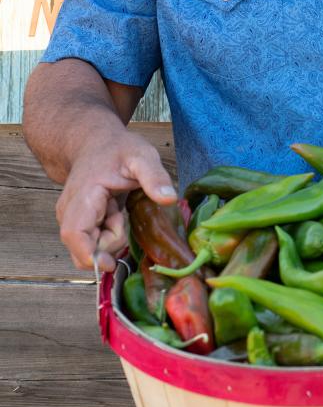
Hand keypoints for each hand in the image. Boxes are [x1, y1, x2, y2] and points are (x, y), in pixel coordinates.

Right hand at [55, 128, 176, 271]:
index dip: (90, 255)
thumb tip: (169, 198)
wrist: (96, 143)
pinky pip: (94, 244)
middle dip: (110, 244)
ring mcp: (71, 219)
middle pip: (84, 249)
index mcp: (83, 197)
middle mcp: (69, 212)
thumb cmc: (117, 149)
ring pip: (90, 250)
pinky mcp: (78, 224)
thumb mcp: (142, 155)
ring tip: (118, 210)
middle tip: (122, 215)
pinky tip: (114, 214)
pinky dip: (109, 236)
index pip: (74, 234)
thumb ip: (154, 176)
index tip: (111, 263)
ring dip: (111, 239)